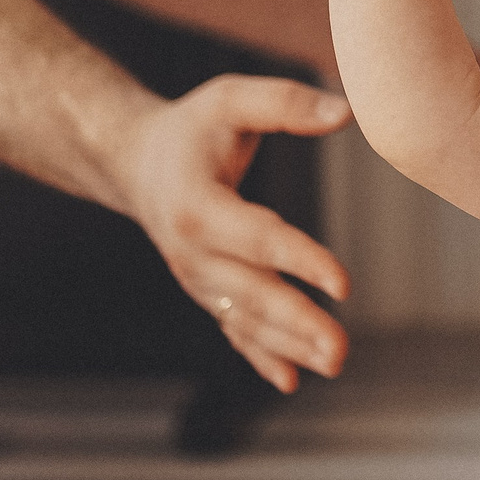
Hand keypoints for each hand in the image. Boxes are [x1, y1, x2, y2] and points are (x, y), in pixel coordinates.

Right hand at [119, 73, 355, 392]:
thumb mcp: (229, 98)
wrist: (135, 162)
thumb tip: (344, 112)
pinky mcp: (207, 291)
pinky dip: (260, 356)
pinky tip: (290, 381)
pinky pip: (234, 330)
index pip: (256, 239)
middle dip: (298, 323)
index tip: (343, 284)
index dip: (300, 261)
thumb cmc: (192, 126)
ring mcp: (198, 278)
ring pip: (246, 319)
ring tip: (334, 363)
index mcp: (196, 207)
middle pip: (252, 294)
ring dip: (289, 345)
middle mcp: (192, 253)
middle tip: (340, 349)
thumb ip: (284, 103)